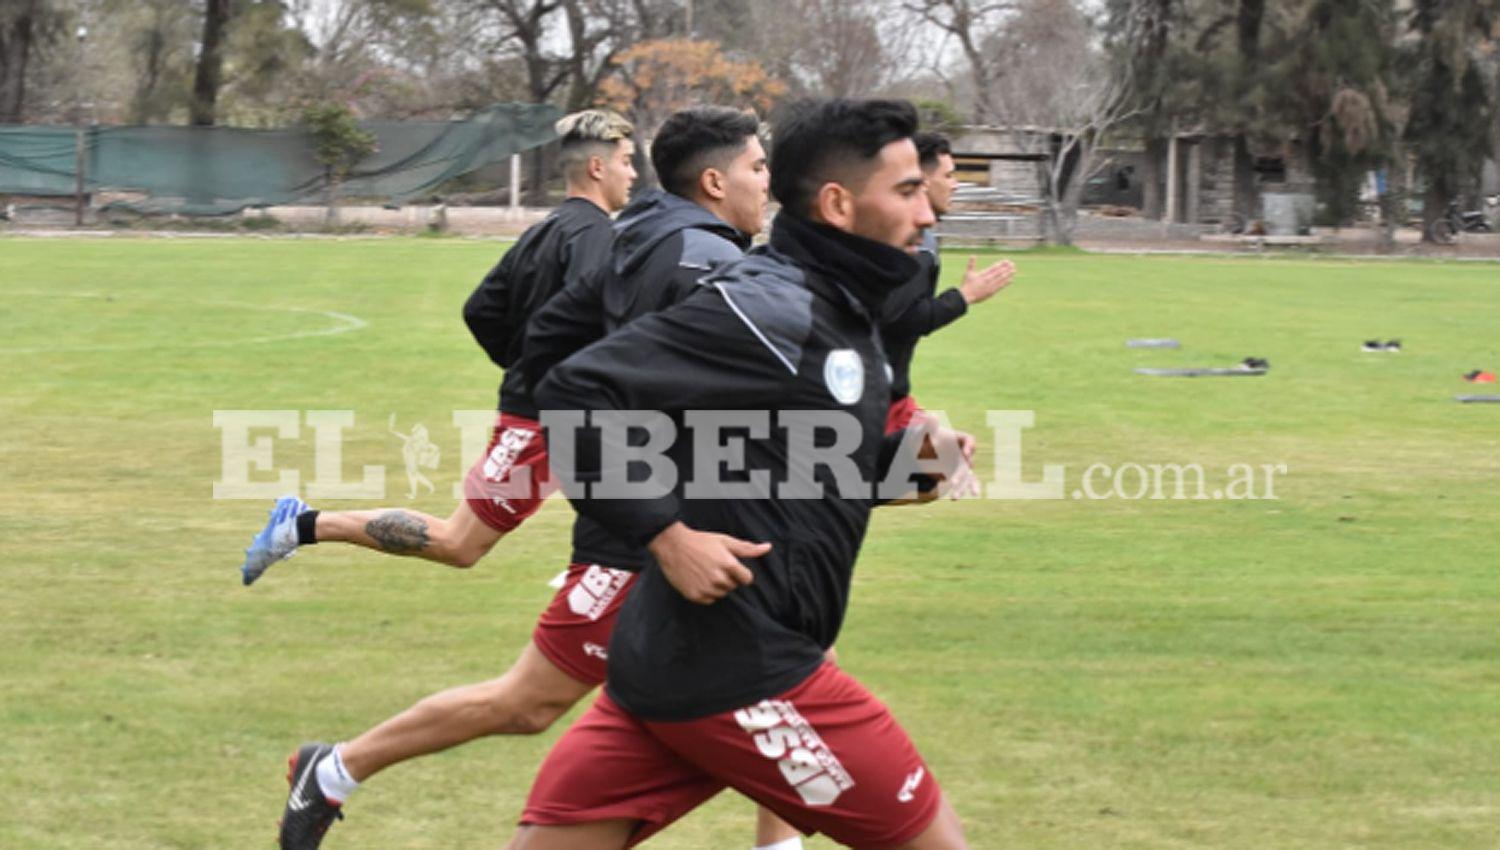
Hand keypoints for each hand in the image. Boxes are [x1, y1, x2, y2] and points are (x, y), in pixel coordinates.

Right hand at [647, 521, 768, 603]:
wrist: (672, 545)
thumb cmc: (700, 541)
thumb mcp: (725, 541)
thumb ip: (747, 548)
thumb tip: (768, 548)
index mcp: (729, 564)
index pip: (747, 579)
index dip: (740, 573)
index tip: (730, 566)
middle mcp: (719, 579)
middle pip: (733, 586)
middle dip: (727, 577)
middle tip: (713, 565)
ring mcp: (706, 588)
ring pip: (721, 593)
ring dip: (716, 585)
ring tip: (704, 571)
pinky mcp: (695, 596)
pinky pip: (709, 600)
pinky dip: (706, 592)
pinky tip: (698, 579)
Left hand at [920, 427, 980, 499]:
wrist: (919, 451)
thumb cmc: (923, 439)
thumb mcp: (923, 433)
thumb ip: (928, 426)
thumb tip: (931, 416)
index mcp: (958, 439)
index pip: (969, 440)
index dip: (970, 446)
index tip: (966, 453)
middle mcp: (962, 453)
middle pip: (967, 462)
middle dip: (962, 473)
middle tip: (952, 481)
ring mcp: (961, 465)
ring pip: (967, 476)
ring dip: (963, 487)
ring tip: (955, 497)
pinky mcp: (958, 475)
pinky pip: (965, 483)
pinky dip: (963, 490)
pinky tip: (955, 498)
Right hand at [958, 257, 1015, 304]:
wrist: (966, 297)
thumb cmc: (966, 284)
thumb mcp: (968, 273)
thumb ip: (971, 264)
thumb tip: (973, 255)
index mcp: (982, 274)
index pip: (994, 268)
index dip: (1001, 264)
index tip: (1006, 261)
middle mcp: (987, 280)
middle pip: (999, 273)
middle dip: (1006, 268)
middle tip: (1012, 264)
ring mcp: (990, 286)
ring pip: (1001, 279)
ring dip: (1008, 274)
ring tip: (1014, 270)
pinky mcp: (991, 292)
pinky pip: (1000, 286)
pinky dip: (1006, 283)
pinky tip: (1011, 279)